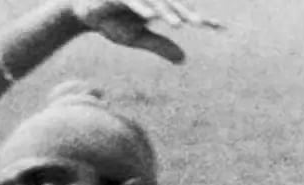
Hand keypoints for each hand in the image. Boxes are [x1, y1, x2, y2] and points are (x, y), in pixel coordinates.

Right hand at [71, 0, 223, 63]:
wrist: (84, 11)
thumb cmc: (112, 21)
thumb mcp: (136, 38)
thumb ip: (160, 45)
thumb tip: (184, 59)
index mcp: (158, 8)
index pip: (182, 13)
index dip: (201, 19)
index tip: (219, 28)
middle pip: (172, 4)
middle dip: (186, 13)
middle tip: (201, 24)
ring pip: (155, 1)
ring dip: (167, 11)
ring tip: (178, 25)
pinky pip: (132, 1)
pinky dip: (142, 8)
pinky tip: (151, 17)